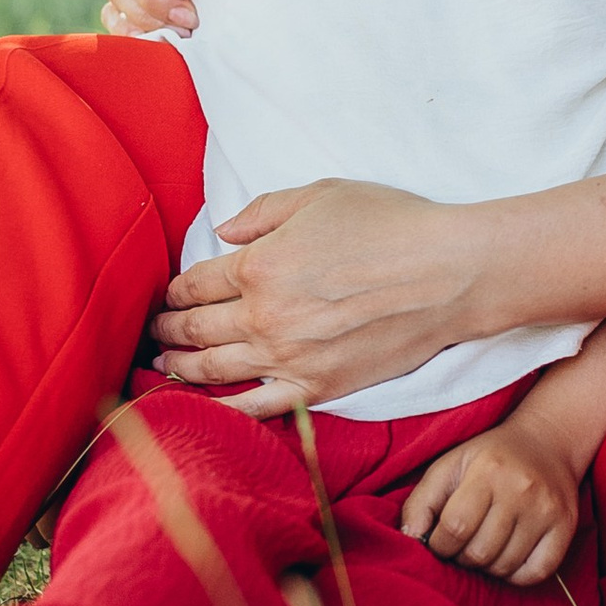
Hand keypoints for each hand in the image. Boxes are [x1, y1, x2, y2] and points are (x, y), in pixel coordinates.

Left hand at [152, 179, 486, 412]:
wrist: (448, 274)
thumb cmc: (390, 224)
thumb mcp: (320, 196)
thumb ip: (262, 211)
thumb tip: (224, 232)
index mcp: (258, 265)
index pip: (197, 283)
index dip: (175, 290)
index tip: (169, 295)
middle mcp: (264, 316)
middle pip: (197, 328)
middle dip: (169, 329)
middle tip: (156, 332)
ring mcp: (289, 357)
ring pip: (215, 369)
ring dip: (182, 367)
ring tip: (166, 365)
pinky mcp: (318, 387)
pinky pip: (258, 406)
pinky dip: (226, 409)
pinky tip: (206, 408)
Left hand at [400, 420, 581, 584]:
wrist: (546, 442)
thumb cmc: (489, 458)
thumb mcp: (449, 466)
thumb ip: (421, 502)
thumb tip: (410, 539)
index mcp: (488, 471)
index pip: (455, 527)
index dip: (439, 545)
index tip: (440, 542)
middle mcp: (521, 490)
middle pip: (479, 552)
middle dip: (461, 557)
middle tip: (462, 546)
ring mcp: (546, 510)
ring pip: (505, 566)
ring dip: (487, 567)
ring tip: (484, 547)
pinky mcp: (565, 527)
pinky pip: (536, 573)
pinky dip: (516, 576)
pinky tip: (507, 558)